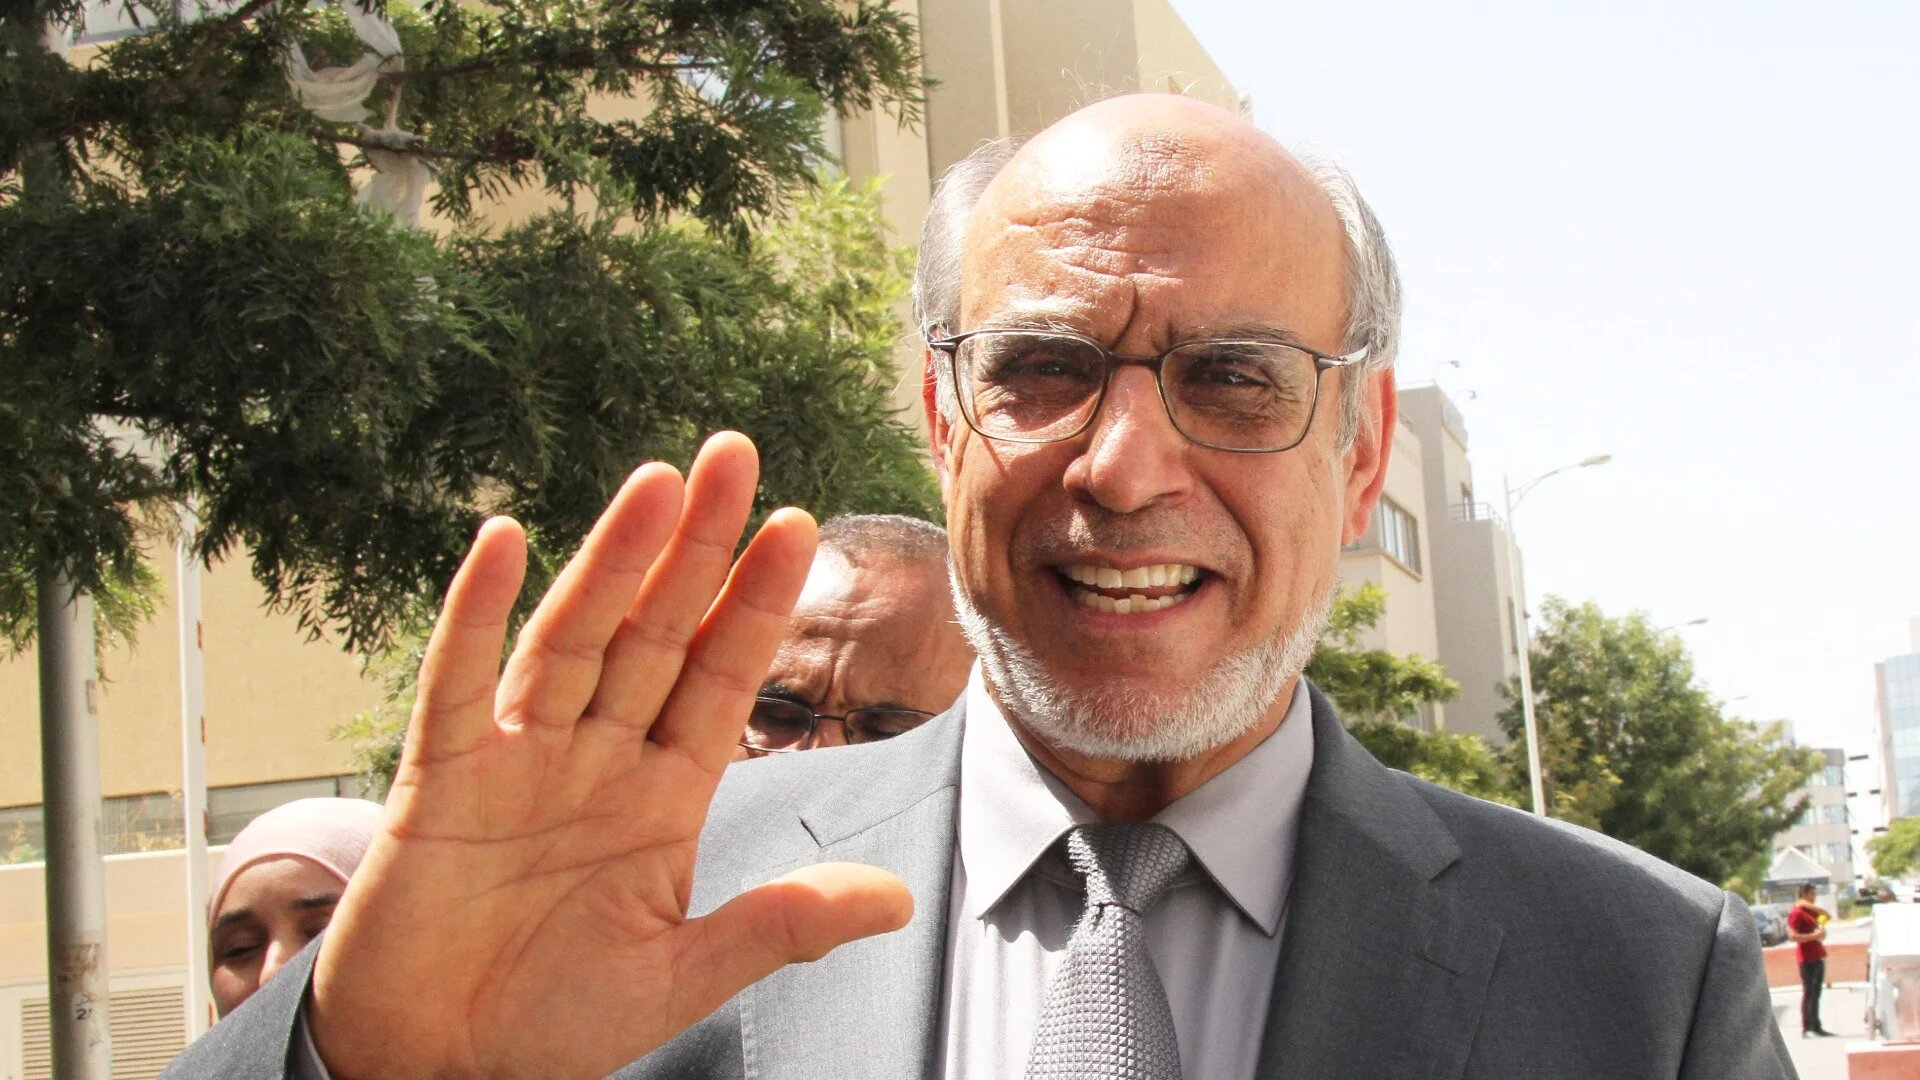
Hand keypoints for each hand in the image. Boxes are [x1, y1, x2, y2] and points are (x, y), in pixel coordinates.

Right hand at [307, 433, 913, 1079]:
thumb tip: (898, 902)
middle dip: (694, 548)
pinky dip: (477, 616)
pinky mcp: (437, 780)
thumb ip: (780, 926)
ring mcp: (516, 761)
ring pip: (573, 638)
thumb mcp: (682, 975)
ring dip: (611, 560)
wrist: (435, 1072)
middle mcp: (594, 759)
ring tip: (656, 482)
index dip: (755, 605)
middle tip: (733, 453)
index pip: (719, 678)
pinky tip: (505, 543)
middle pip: (652, 632)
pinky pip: (458, 684)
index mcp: (659, 796)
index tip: (795, 528)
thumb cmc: (552, 1023)